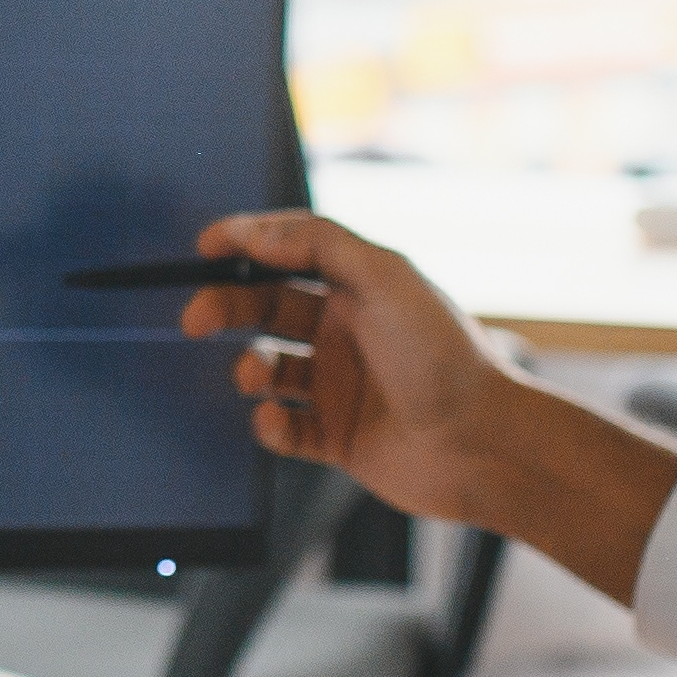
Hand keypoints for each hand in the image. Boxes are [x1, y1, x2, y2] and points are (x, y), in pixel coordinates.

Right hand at [183, 212, 676, 608]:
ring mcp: (340, 385)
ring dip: (249, 369)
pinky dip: (269, 424)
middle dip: (226, 306)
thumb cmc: (444, 356)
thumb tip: (255, 231)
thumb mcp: (386, 278)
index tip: (203, 246)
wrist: (482, 444)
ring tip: (255, 376)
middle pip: (266, 308)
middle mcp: (347, 331)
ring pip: (268, 369)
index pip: (290, 252)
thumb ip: (318, 244)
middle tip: (194, 318)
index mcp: (360, 287)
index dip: (245, 243)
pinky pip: (283, 427)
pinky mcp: (336, 438)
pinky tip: (275, 419)